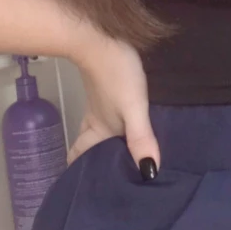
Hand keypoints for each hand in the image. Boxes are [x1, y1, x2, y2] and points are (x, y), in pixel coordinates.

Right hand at [67, 31, 160, 174]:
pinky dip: (110, 129)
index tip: (86, 191)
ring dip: (102, 146)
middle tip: (107, 180)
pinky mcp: (106, 92)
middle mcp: (97, 121)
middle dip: (93, 163)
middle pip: (87, 147)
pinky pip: (104, 118)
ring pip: (96, 133)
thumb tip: (149, 172)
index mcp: (99, 129)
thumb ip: (141, 138)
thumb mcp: (134, 107)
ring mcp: (100, 106)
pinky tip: (125, 128)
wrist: (100, 38)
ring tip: (118, 160)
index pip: (81, 157)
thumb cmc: (116, 74)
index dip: (81, 174)